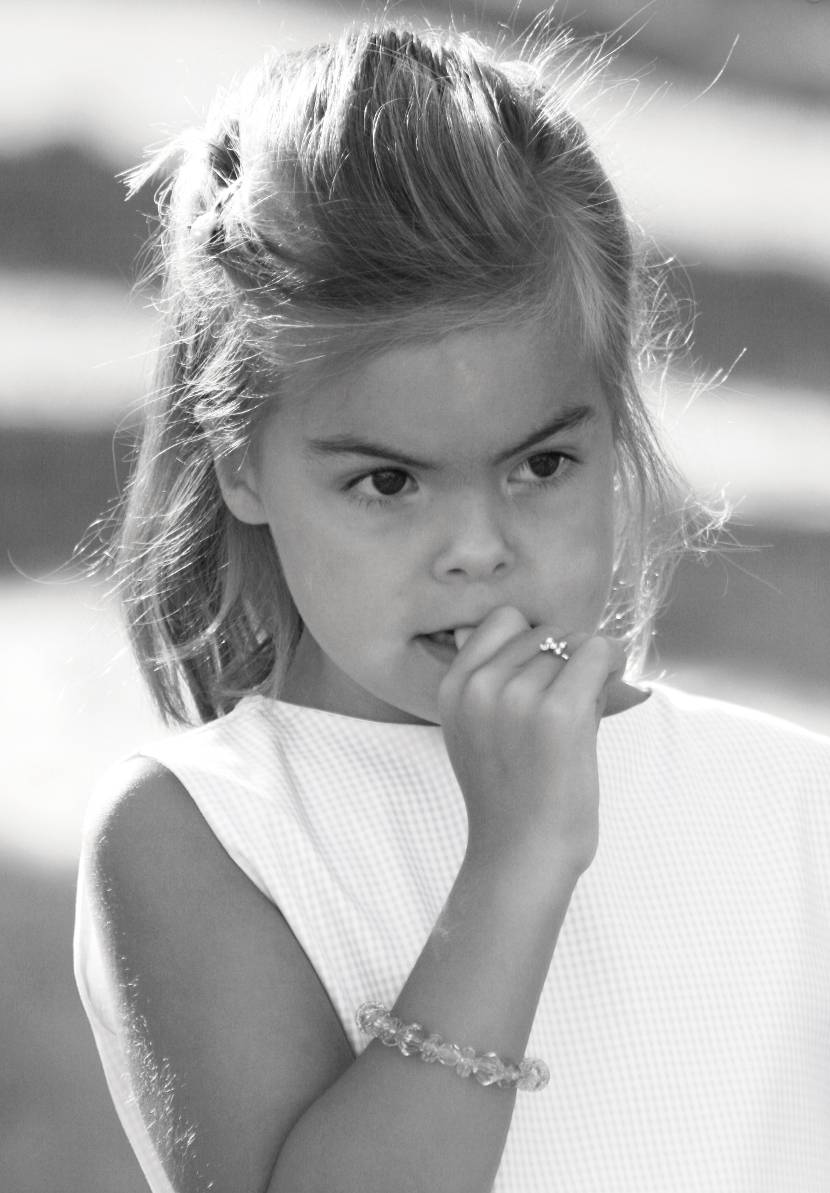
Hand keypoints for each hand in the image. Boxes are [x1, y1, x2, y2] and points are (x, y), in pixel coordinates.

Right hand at [438, 606, 625, 881]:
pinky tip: (613, 688)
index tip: (548, 674)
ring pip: (574, 642)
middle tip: (569, 704)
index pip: (503, 620)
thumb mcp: (475, 728)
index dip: (534, 642)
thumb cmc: (511, 794)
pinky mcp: (559, 713)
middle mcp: (479, 686)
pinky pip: (599, 654)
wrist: (521, 854)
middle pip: (545, 631)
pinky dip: (612, 664)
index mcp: (454, 687)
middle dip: (565, 659)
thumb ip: (490, 679)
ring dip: (588, 670)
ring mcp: (517, 697)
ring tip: (581, 714)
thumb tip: (533, 628)